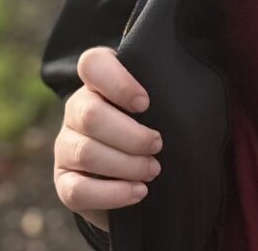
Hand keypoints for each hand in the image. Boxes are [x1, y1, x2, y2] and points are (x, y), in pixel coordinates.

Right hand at [53, 47, 161, 230]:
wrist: (135, 167)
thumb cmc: (154, 122)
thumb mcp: (160, 101)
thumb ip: (166, 87)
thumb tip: (193, 86)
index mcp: (97, 81)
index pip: (92, 63)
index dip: (118, 81)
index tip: (145, 102)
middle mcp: (76, 108)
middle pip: (91, 114)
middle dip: (131, 134)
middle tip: (158, 144)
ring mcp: (66, 145)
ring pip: (86, 152)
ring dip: (126, 164)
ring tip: (153, 170)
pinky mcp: (64, 181)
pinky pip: (77, 190)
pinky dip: (111, 193)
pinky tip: (138, 191)